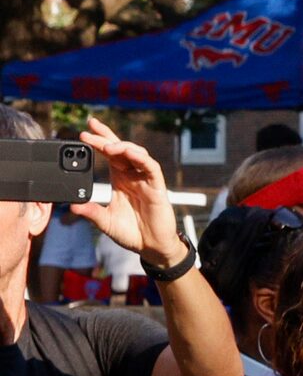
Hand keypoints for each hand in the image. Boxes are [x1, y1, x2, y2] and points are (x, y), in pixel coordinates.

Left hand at [69, 118, 185, 267]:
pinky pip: (151, 168)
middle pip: (121, 148)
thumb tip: (71, 206)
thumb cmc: (131, 233)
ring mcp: (146, 180)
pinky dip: (141, 159)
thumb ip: (90, 212)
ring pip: (137, 154)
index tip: (83, 132)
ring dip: (122, 147)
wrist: (151, 247)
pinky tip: (129, 153)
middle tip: (91, 128)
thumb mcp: (105, 221)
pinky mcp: (157, 188)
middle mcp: (133, 176)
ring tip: (107, 146)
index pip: (109, 154)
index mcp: (120, 179)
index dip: (98, 141)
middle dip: (106, 136)